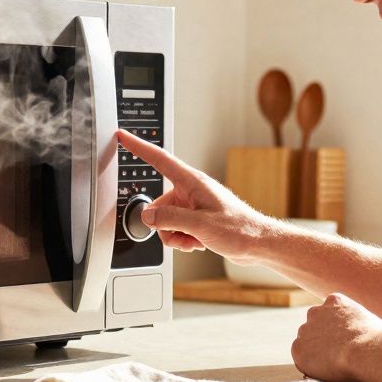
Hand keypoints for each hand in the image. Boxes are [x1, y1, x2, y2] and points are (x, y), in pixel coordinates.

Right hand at [115, 129, 280, 263]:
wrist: (258, 244)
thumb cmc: (240, 229)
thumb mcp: (200, 225)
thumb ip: (170, 218)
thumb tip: (148, 215)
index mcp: (193, 182)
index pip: (159, 159)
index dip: (139, 147)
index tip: (123, 136)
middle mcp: (191, 192)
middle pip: (159, 204)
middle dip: (165, 225)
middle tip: (184, 234)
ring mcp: (194, 206)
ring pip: (166, 221)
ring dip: (175, 235)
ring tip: (195, 239)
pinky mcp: (197, 219)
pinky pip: (176, 229)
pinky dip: (183, 239)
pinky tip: (199, 242)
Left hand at [291, 293, 381, 381]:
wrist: (365, 351)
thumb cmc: (376, 339)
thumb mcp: (374, 321)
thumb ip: (364, 322)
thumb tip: (373, 330)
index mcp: (335, 301)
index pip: (329, 313)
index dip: (335, 329)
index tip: (342, 340)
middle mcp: (315, 312)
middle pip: (314, 327)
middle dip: (322, 339)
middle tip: (335, 354)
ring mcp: (305, 330)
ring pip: (306, 342)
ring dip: (315, 352)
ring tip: (333, 364)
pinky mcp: (298, 348)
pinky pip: (301, 358)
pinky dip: (310, 365)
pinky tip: (325, 369)